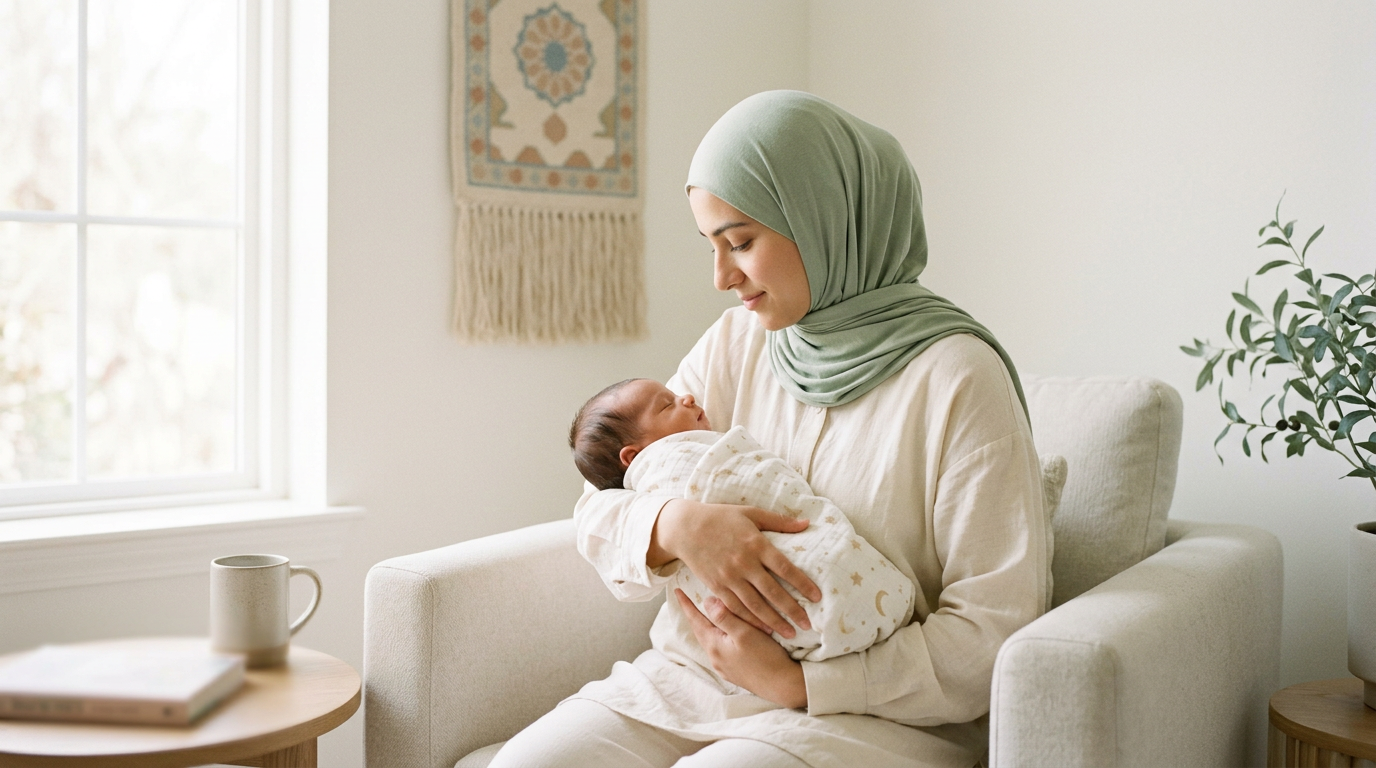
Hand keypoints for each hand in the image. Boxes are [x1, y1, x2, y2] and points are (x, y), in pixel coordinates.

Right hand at [650, 500, 821, 637]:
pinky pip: (736, 608)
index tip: (817, 596)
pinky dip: (750, 620)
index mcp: (756, 544)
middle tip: (809, 624)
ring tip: (790, 633)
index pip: (785, 568)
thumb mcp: (751, 513)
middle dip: (792, 610)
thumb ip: (780, 521)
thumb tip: (807, 523)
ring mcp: (729, 577)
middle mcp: (744, 563)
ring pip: (755, 605)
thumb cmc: (720, 517)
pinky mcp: (716, 586)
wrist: (685, 527)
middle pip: (773, 592)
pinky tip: (763, 629)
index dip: (802, 584)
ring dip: (774, 621)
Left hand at [676, 589, 806, 708]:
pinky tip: (725, 634)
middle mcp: (715, 657)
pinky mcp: (734, 671)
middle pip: (701, 630)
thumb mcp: (744, 632)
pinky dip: (720, 636)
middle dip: (695, 614)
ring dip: (708, 625)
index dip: (686, 604)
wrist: (782, 686)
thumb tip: (706, 601)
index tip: (676, 591)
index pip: (696, 620)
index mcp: (714, 645)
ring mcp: (724, 666)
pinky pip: (721, 649)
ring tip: (706, 613)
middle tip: (689, 599)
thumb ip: (724, 616)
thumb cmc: (766, 657)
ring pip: (711, 640)